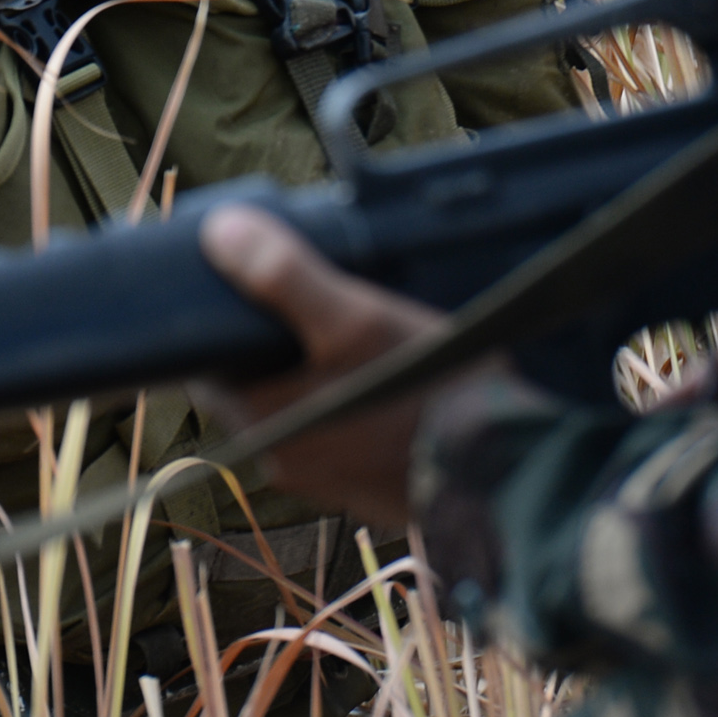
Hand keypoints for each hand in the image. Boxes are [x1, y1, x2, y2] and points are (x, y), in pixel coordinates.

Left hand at [193, 203, 449, 531]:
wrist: (513, 479)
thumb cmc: (429, 398)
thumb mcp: (355, 321)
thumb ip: (285, 277)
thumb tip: (220, 231)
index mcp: (263, 424)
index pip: (204, 367)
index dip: (210, 321)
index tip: (227, 282)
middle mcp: (286, 459)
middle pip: (250, 384)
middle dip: (264, 341)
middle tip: (290, 290)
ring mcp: (330, 479)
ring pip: (297, 405)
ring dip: (309, 367)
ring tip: (338, 320)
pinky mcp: (372, 485)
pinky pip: (339, 428)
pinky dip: (347, 396)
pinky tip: (379, 367)